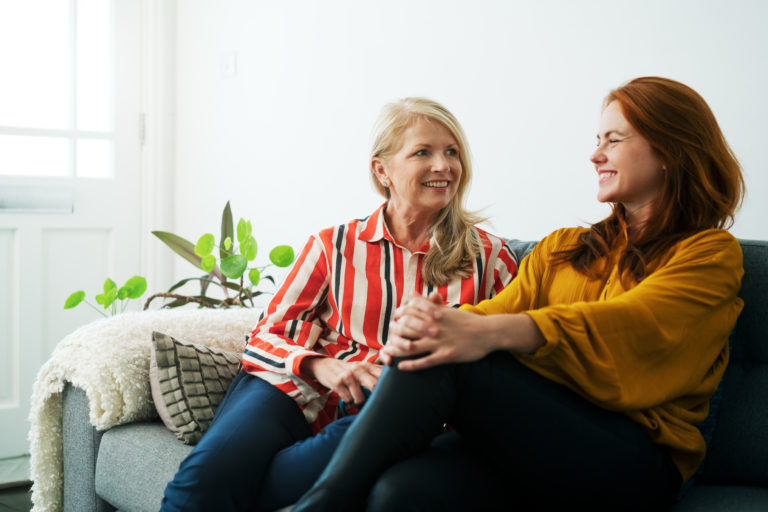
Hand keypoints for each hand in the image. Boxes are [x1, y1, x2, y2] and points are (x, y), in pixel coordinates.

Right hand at [300, 357, 382, 405]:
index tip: (390, 394)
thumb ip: (375, 373)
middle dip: (376, 397)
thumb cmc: (348, 370)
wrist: (324, 365)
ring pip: (360, 398)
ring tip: (356, 399)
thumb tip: (393, 384)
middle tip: (376, 403)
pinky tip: (347, 397)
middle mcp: (358, 370)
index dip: (389, 386)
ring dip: (359, 402)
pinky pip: (348, 399)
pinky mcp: (337, 383)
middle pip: (374, 386)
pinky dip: (348, 401)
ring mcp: (347, 376)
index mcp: (367, 366)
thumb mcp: (361, 368)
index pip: (383, 375)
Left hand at [380, 293, 496, 369]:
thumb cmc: (467, 321)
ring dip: (397, 350)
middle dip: (394, 333)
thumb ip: (428, 304)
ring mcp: (440, 342)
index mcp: (435, 313)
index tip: (394, 320)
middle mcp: (435, 326)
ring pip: (411, 347)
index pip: (409, 311)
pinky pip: (424, 361)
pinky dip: (410, 365)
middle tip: (387, 337)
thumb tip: (411, 294)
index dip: (398, 316)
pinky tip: (401, 367)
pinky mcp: (446, 355)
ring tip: (388, 353)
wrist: (489, 332)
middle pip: (406, 329)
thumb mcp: (447, 309)